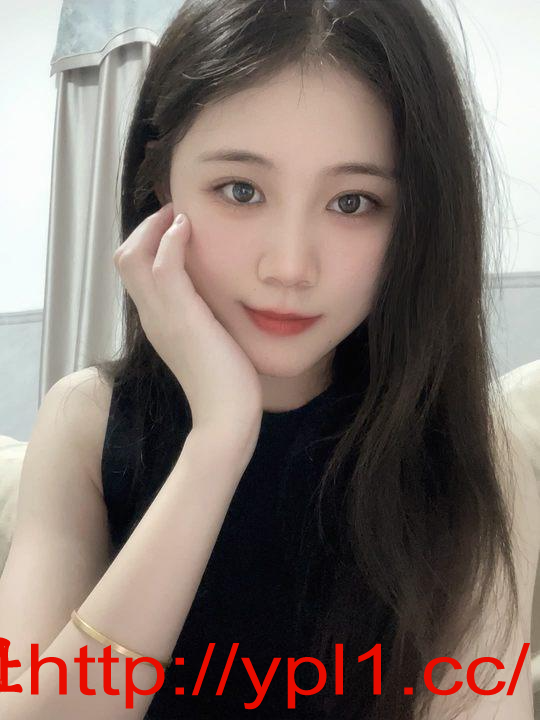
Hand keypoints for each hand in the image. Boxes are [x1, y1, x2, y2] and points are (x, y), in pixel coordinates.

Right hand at [113, 203, 262, 438]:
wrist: (227, 417)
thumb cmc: (227, 385)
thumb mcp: (211, 344)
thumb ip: (205, 320)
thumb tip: (219, 301)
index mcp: (158, 323)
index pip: (136, 272)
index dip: (150, 244)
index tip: (176, 227)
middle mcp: (152, 317)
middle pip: (125, 258)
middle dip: (147, 228)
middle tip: (175, 214)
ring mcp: (162, 316)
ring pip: (133, 256)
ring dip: (155, 226)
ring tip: (180, 215)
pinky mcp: (181, 316)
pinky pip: (162, 264)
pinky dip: (171, 238)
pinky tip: (189, 228)